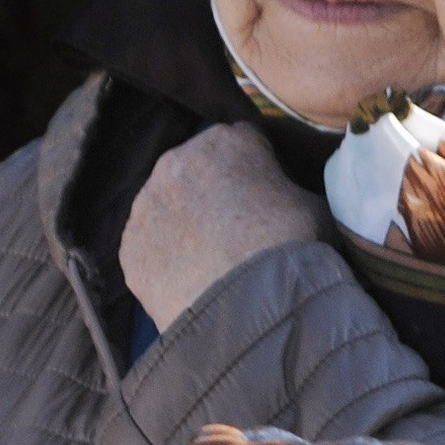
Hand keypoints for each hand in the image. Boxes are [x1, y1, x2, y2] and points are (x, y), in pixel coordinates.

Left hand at [120, 126, 326, 332]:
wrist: (249, 304)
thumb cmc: (291, 247)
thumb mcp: (316, 206)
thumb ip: (293, 189)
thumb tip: (289, 197)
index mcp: (227, 141)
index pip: (243, 142)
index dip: (258, 169)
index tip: (267, 196)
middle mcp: (177, 160)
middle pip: (198, 169)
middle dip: (214, 192)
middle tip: (239, 230)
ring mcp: (146, 203)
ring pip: (168, 206)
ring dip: (187, 223)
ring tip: (213, 261)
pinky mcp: (129, 245)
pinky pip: (151, 245)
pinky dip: (167, 258)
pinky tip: (191, 281)